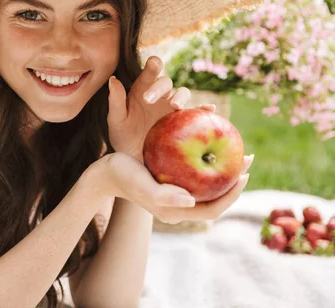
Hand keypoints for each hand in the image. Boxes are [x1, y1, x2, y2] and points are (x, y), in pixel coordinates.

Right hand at [93, 151, 253, 223]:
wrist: (106, 171)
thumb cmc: (124, 177)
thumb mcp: (143, 185)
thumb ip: (165, 196)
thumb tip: (190, 200)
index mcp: (177, 212)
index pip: (213, 209)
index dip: (232, 194)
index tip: (242, 173)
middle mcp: (180, 204)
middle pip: (215, 196)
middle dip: (234, 179)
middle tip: (247, 156)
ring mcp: (177, 193)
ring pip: (207, 183)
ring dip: (224, 169)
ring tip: (235, 149)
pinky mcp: (172, 180)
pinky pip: (195, 171)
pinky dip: (206, 160)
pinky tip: (211, 142)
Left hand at [108, 56, 214, 161]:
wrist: (134, 159)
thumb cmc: (122, 136)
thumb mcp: (116, 121)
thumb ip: (116, 101)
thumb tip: (113, 79)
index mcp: (142, 91)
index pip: (148, 74)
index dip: (152, 66)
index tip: (153, 62)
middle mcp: (160, 96)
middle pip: (166, 83)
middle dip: (159, 88)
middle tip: (148, 100)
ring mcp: (173, 108)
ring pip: (183, 93)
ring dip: (180, 96)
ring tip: (175, 106)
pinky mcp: (183, 122)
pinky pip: (196, 114)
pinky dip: (204, 109)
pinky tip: (209, 110)